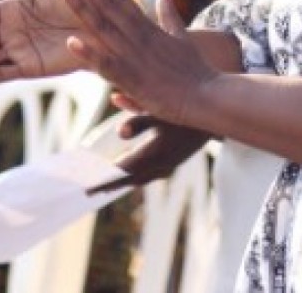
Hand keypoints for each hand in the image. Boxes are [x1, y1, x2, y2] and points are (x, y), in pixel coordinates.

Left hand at [62, 0, 220, 127]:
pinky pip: (106, 65)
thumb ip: (169, 14)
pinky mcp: (132, 80)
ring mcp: (133, 57)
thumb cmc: (197, 70)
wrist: (210, 98)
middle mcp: (138, 37)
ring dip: (82, 9)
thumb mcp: (183, 36)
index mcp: (148, 28)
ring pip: (103, 29)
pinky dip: (89, 53)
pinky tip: (71, 41)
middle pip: (109, 4)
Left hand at [87, 114, 210, 192]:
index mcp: (155, 154)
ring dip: (120, 182)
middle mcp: (161, 165)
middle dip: (108, 185)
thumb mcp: (160, 110)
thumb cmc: (184, 110)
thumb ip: (137, 119)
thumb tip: (118, 129)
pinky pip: (147, 174)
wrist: (215, 118)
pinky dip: (132, 176)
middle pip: (129, 180)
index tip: (86, 190)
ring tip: (99, 186)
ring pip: (138, 179)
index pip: (123, 172)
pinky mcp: (171, 163)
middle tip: (87, 191)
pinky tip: (121, 173)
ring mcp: (168, 166)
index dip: (103, 181)